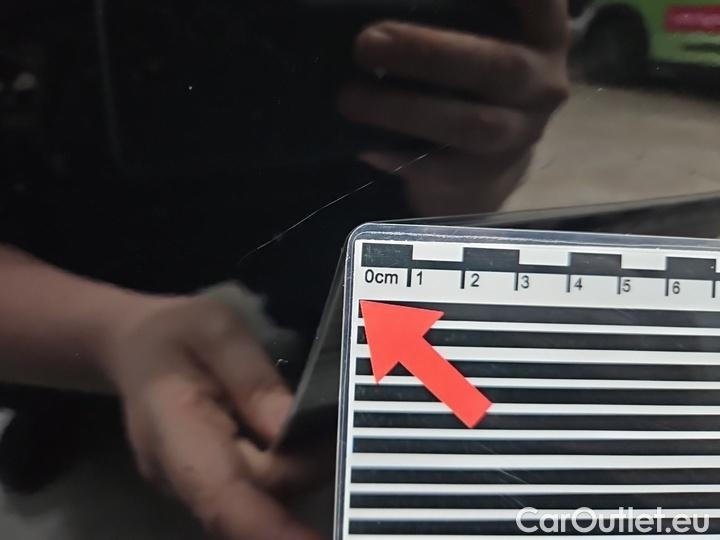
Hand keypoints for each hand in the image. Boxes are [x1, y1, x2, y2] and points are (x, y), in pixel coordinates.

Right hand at [99, 296, 321, 539]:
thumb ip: (253, 379)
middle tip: (351, 424)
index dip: (270, 529)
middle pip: (256, 497)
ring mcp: (192, 485)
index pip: (223, 496)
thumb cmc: (175, 332)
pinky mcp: (207, 482)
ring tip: (331, 427)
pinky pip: (254, 488)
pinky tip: (305, 440)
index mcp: (174, 432)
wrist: (134, 345)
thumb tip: (293, 428)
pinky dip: (286, 468)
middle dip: (307, 467)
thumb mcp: (217, 331)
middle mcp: (179, 476)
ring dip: (300, 467)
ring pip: (260, 497)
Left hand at [339, 0, 569, 215]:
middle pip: (498, 66)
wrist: (488, 154)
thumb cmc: (471, 73)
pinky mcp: (488, 174)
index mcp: (543, 33)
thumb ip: (448, 16)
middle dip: (428, 54)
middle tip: (365, 44)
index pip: (543, 3)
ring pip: (471, 125)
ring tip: (350, 98)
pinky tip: (365, 143)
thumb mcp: (478, 35)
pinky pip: (443, 168)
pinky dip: (399, 155)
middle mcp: (543, 83)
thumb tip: (382, 19)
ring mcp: (521, 133)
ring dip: (405, 111)